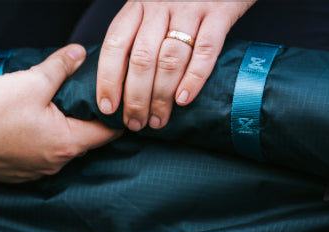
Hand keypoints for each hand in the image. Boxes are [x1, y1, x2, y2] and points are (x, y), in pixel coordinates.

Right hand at [0, 45, 122, 182]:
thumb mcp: (33, 80)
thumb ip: (62, 67)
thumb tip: (79, 54)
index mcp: (65, 144)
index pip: (106, 134)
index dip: (115, 118)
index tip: (119, 106)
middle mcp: (51, 166)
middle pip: (81, 143)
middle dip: (85, 123)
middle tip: (84, 100)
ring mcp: (30, 174)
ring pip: (56, 152)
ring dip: (59, 134)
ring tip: (53, 110)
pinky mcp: (10, 175)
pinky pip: (34, 159)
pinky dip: (37, 144)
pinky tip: (26, 126)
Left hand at [97, 1, 256, 130]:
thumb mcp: (152, 9)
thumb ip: (137, 36)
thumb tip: (121, 86)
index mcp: (138, 6)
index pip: (114, 46)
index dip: (108, 80)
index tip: (108, 108)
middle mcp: (160, 6)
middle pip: (142, 59)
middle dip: (136, 98)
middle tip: (135, 123)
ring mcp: (190, 8)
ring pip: (170, 59)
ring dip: (161, 96)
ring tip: (158, 120)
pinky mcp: (220, 12)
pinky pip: (206, 50)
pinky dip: (194, 78)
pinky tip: (183, 100)